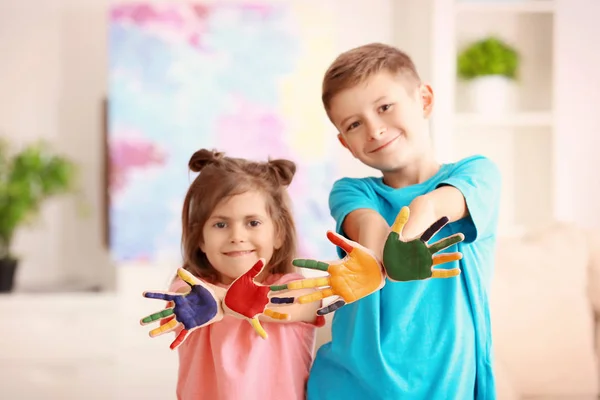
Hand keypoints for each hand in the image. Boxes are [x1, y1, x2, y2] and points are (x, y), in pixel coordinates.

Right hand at [140, 268, 222, 349]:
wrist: (221, 302)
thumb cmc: (210, 292)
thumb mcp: (198, 285)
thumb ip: (188, 278)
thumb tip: (178, 269)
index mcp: (181, 298)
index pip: (165, 296)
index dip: (154, 295)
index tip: (143, 293)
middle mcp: (181, 309)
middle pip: (164, 314)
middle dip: (152, 317)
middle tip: (141, 322)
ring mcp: (185, 318)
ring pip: (170, 325)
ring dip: (160, 330)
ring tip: (150, 334)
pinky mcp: (192, 325)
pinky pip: (183, 335)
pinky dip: (177, 341)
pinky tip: (170, 347)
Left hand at [223, 258, 289, 338]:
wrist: (225, 297)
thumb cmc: (236, 288)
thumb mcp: (246, 277)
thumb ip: (255, 269)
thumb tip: (263, 258)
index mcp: (262, 291)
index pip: (276, 289)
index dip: (285, 288)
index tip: (295, 286)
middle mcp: (262, 301)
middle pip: (277, 301)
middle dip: (286, 301)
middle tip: (297, 300)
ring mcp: (257, 309)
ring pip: (271, 313)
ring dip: (279, 315)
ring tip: (287, 316)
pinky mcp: (249, 315)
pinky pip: (256, 325)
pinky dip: (260, 331)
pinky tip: (265, 337)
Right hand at [270, 231, 384, 314]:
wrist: (381, 269)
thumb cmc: (368, 257)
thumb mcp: (355, 248)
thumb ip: (341, 241)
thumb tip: (327, 231)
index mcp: (335, 266)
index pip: (317, 265)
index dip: (306, 263)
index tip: (294, 262)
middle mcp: (335, 278)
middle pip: (314, 282)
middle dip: (301, 284)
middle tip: (288, 286)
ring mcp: (340, 288)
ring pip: (321, 293)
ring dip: (310, 297)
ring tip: (298, 301)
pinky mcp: (348, 297)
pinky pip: (336, 303)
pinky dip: (328, 307)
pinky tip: (319, 312)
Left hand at [382, 206, 463, 281]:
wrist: (385, 268)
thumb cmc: (388, 251)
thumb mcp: (393, 235)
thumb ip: (400, 222)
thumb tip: (405, 207)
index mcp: (417, 242)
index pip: (430, 231)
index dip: (438, 224)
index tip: (446, 216)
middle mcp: (424, 251)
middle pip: (440, 245)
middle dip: (451, 241)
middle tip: (462, 235)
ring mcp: (425, 262)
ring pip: (441, 259)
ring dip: (450, 257)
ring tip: (460, 255)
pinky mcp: (425, 273)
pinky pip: (439, 273)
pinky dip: (448, 272)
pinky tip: (457, 271)